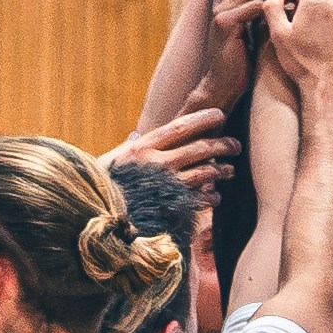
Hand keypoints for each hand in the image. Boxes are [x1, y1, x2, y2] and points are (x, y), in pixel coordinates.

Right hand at [109, 103, 239, 198]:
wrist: (96, 217)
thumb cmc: (103, 186)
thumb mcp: (113, 161)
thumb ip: (130, 148)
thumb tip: (136, 135)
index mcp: (143, 148)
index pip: (179, 127)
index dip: (202, 119)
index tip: (219, 115)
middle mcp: (157, 164)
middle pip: (199, 149)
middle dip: (222, 145)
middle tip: (236, 145)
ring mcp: (166, 186)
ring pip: (204, 173)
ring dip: (221, 171)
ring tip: (230, 171)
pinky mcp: (171, 207)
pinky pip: (200, 199)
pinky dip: (211, 197)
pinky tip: (216, 197)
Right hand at [257, 0, 332, 92]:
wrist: (331, 90)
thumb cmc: (301, 64)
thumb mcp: (278, 36)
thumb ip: (272, 6)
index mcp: (315, 1)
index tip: (284, 0)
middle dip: (304, 0)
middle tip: (295, 22)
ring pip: (331, 5)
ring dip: (320, 14)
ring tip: (311, 38)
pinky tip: (327, 46)